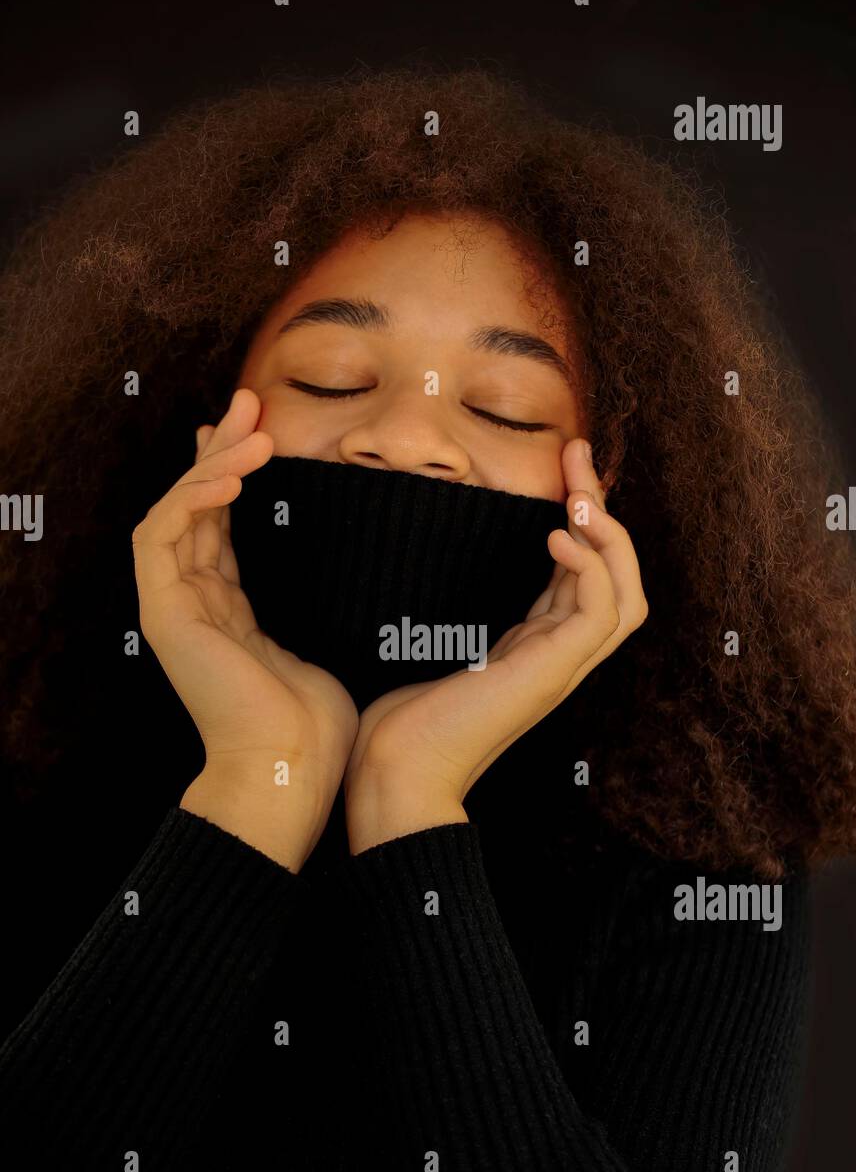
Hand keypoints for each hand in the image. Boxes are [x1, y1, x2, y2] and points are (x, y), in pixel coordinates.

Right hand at [132, 387, 358, 868]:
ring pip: (176, 509)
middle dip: (222, 448)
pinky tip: (233, 474)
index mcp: (229, 609)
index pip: (224, 523)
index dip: (240, 474)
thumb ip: (328, 596)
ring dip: (211, 462)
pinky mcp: (164, 613)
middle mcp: (194, 601)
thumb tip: (377, 562)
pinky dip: (193, 498)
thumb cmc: (320, 723)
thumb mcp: (331, 638)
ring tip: (249, 422)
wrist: (290, 772)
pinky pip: (162, 535)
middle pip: (196, 504)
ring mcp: (173, 606)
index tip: (269, 430)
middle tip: (251, 399)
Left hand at [344, 439, 647, 852]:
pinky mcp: (552, 673)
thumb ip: (449, 607)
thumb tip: (420, 556)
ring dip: (611, 534)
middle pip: (619, 577)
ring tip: (578, 492)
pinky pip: (601, 613)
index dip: (582, 519)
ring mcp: (562, 668)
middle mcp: (560, 656)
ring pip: (628, 594)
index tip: (561, 466)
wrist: (395, 773)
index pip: (584, 574)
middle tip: (578, 450)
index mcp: (536, 647)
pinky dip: (590, 567)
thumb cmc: (399, 719)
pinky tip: (557, 536)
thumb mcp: (429, 644)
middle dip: (605, 509)